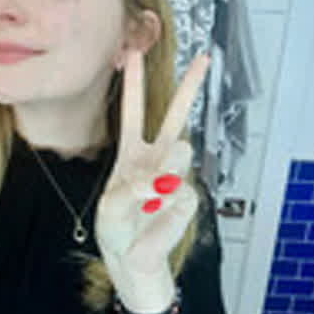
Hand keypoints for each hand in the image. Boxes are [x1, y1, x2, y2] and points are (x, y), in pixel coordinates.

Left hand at [94, 50, 209, 304]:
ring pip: (181, 153)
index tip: (133, 52)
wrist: (132, 260)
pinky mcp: (187, 198)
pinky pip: (180, 194)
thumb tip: (159, 182)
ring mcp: (174, 177)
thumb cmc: (116, 230)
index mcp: (131, 152)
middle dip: (190, 86)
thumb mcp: (109, 207)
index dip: (133, 83)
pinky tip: (156, 218)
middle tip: (204, 57)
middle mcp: (155, 158)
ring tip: (150, 197)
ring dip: (163, 173)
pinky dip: (164, 208)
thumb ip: (130, 190)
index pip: (133, 112)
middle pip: (176, 115)